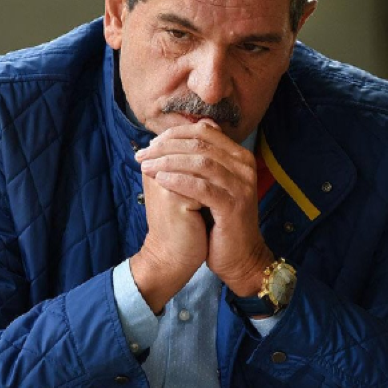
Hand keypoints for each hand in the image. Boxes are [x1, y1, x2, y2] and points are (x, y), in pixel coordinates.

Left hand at [136, 120, 273, 296]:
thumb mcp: (211, 184)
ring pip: (201, 162)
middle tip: (143, 154)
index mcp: (239, 156)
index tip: (150, 145)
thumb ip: (198, 160)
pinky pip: (202, 187)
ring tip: (146, 166)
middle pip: (201, 143)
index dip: (174, 134)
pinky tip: (160, 180)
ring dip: (168, 161)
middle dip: (166, 147)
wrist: (238, 256)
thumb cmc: (219, 219)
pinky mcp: (234, 205)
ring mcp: (241, 186)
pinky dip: (179, 181)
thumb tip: (170, 137)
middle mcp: (244, 166)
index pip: (204, 131)